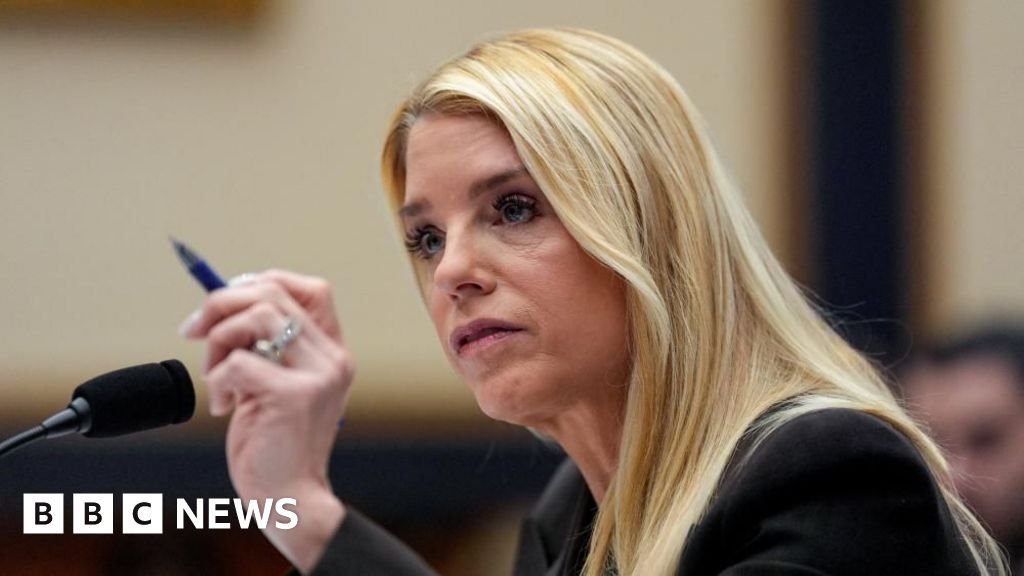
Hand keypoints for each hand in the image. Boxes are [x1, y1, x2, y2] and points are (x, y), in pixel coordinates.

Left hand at [181, 270, 352, 572]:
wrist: (289, 498)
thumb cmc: (274, 444)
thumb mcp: (274, 384)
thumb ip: (265, 347)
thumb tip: (220, 303)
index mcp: (332, 352)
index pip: (311, 289)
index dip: (264, 283)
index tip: (226, 307)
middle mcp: (332, 357)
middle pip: (272, 294)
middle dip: (220, 305)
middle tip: (193, 333)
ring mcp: (318, 375)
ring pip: (255, 319)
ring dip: (217, 343)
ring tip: (215, 378)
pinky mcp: (294, 395)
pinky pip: (239, 363)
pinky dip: (217, 381)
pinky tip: (223, 408)